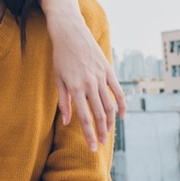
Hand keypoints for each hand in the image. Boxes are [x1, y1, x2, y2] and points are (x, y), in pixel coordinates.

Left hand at [49, 15, 125, 151]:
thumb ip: (63, 102)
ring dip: (109, 122)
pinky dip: (122, 105)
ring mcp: (101, 77)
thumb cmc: (61, 57)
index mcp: (75, 88)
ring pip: (109, 105)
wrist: (70, 33)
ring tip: (107, 133)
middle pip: (98, 115)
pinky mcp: (108, 70)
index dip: (89, 135)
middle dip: (100, 132)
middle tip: (101, 145)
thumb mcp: (58, 79)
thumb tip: (67, 122)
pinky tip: (121, 116)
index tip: (93, 148)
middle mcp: (89, 84)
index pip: (84, 118)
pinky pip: (118, 91)